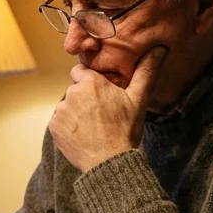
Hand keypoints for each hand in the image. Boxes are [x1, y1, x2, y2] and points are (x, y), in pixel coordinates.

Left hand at [49, 46, 165, 172]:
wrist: (110, 163)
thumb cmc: (126, 130)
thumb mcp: (138, 100)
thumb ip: (145, 71)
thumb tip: (159, 49)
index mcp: (90, 82)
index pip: (81, 71)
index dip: (90, 82)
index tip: (100, 94)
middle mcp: (72, 92)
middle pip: (75, 90)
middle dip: (84, 98)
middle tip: (101, 115)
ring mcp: (60, 110)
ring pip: (67, 106)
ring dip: (76, 113)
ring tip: (93, 127)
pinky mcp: (54, 127)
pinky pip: (59, 121)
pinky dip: (68, 127)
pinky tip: (83, 135)